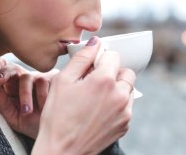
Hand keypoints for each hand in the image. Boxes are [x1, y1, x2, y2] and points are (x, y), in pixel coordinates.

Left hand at [0, 58, 58, 137]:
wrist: (53, 131)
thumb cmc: (32, 124)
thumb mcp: (12, 116)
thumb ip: (1, 101)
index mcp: (15, 86)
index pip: (5, 72)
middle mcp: (28, 79)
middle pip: (14, 68)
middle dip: (6, 74)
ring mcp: (42, 78)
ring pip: (29, 77)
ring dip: (25, 95)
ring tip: (27, 111)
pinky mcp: (56, 79)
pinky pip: (45, 82)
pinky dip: (42, 96)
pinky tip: (44, 107)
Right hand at [32, 37, 135, 154]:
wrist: (62, 151)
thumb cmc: (57, 116)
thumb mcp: (62, 81)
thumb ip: (82, 58)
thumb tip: (95, 42)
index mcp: (104, 81)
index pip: (113, 55)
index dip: (101, 58)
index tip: (91, 67)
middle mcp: (119, 95)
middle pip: (126, 71)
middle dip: (112, 72)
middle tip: (94, 81)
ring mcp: (124, 112)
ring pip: (128, 89)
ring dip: (116, 88)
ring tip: (95, 97)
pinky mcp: (125, 125)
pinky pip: (126, 106)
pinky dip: (117, 104)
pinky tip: (98, 110)